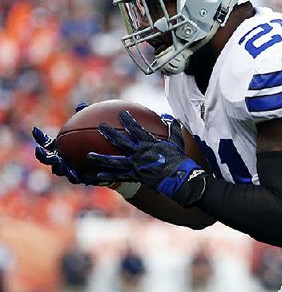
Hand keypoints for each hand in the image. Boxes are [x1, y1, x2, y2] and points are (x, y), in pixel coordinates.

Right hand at [32, 102, 110, 185]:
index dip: (39, 137)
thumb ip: (84, 118)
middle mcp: (61, 159)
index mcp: (60, 148)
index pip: (46, 143)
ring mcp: (69, 170)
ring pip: (59, 170)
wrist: (107, 160)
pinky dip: (75, 176)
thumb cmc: (95, 141)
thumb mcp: (90, 129)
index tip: (36, 129)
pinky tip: (78, 174)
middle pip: (47, 158)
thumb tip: (80, 105)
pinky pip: (76, 178)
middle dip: (42, 155)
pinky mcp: (80, 178)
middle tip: (39, 151)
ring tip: (61, 163)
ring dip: (58, 166)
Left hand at [88, 111, 206, 206]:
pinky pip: (119, 176)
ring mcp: (136, 165)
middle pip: (120, 141)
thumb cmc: (181, 160)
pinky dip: (108, 176)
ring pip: (115, 161)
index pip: (135, 128)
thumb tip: (174, 120)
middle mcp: (140, 153)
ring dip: (101, 158)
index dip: (127, 120)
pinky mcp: (135, 177)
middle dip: (109, 133)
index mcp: (149, 143)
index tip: (121, 113)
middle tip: (100, 126)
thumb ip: (173, 132)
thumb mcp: (178, 143)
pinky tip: (97, 176)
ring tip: (89, 156)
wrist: (180, 178)